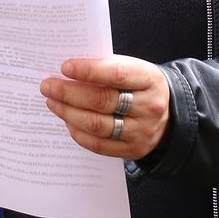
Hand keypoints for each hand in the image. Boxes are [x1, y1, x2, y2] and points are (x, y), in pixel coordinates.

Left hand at [42, 56, 171, 160]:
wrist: (170, 116)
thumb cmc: (141, 86)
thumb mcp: (134, 69)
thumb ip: (106, 68)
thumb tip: (67, 70)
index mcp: (150, 79)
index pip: (116, 74)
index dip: (88, 71)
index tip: (64, 67)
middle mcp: (149, 107)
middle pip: (102, 101)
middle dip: (69, 93)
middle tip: (47, 86)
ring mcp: (142, 132)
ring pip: (97, 125)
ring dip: (68, 112)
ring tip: (52, 102)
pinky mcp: (132, 150)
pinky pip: (98, 144)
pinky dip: (78, 132)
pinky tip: (67, 120)